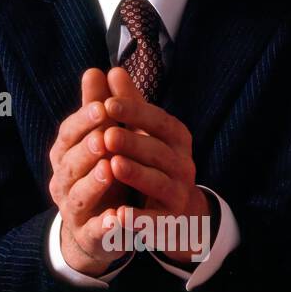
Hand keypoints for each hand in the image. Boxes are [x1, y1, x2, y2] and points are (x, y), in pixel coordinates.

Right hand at [48, 67, 133, 274]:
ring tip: (110, 169)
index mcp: (65, 156)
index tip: (102, 107)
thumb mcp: (101, 140)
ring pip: (79, 196)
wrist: (99, 227)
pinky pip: (97, 231)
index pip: (69, 135)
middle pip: (70, 164)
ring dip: (93, 183)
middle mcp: (64, 182)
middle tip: (105, 137)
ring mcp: (74, 211)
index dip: (84, 121)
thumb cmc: (102, 174)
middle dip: (87, 149)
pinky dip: (106, 225)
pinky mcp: (91, 235)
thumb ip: (98, 109)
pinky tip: (119, 216)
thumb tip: (95, 70)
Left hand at [101, 66, 212, 264]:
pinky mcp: (171, 220)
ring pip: (160, 182)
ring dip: (137, 174)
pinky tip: (119, 214)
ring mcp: (179, 193)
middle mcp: (183, 164)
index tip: (109, 103)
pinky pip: (156, 219)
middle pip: (159, 151)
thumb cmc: (155, 164)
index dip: (135, 112)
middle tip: (107, 135)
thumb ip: (129, 106)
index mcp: (176, 139)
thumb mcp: (145, 134)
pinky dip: (139, 218)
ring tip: (114, 166)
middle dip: (133, 142)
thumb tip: (112, 70)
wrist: (180, 213)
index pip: (159, 121)